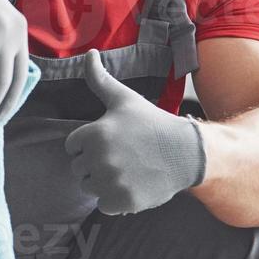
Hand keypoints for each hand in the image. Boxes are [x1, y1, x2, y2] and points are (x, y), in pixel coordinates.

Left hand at [64, 51, 206, 214]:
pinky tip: (133, 184)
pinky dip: (115, 199)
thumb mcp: (124, 99)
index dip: (89, 144)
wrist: (186, 152)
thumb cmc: (152, 123)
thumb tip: (89, 53)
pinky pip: (104, 205)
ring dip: (104, 182)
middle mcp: (98, 159)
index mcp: (93, 134)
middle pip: (79, 169)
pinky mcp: (122, 201)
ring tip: (128, 169)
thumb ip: (100, 79)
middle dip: (96, 164)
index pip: (72, 147)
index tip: (111, 141)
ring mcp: (110, 182)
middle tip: (123, 156)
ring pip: (90, 187)